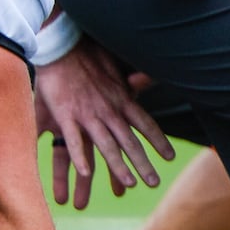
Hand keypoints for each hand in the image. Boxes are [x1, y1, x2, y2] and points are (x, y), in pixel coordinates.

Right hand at [33, 37, 173, 208]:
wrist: (60, 45)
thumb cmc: (86, 54)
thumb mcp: (114, 66)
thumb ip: (129, 80)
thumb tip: (147, 79)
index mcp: (121, 98)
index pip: (146, 123)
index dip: (158, 141)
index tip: (169, 157)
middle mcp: (108, 110)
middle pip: (129, 141)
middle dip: (143, 163)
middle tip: (154, 182)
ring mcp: (87, 114)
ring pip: (106, 146)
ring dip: (119, 167)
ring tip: (130, 184)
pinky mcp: (65, 114)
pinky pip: (73, 140)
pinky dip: (80, 157)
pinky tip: (86, 173)